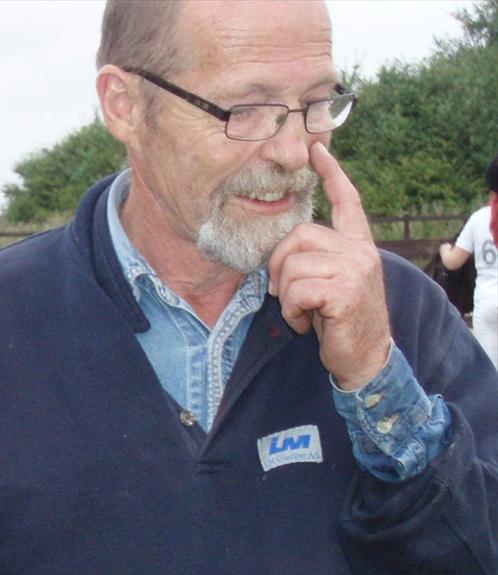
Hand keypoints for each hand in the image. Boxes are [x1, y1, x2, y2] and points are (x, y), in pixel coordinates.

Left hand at [267, 142, 391, 389]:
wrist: (364, 357)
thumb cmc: (340, 322)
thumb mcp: (328, 284)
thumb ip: (313, 261)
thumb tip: (278, 256)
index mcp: (357, 244)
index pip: (346, 201)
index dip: (332, 174)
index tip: (318, 149)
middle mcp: (359, 250)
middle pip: (298, 236)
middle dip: (279, 267)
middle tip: (287, 294)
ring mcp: (355, 268)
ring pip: (293, 266)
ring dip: (287, 297)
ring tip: (304, 312)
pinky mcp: (345, 290)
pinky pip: (297, 290)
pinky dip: (292, 312)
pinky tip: (308, 324)